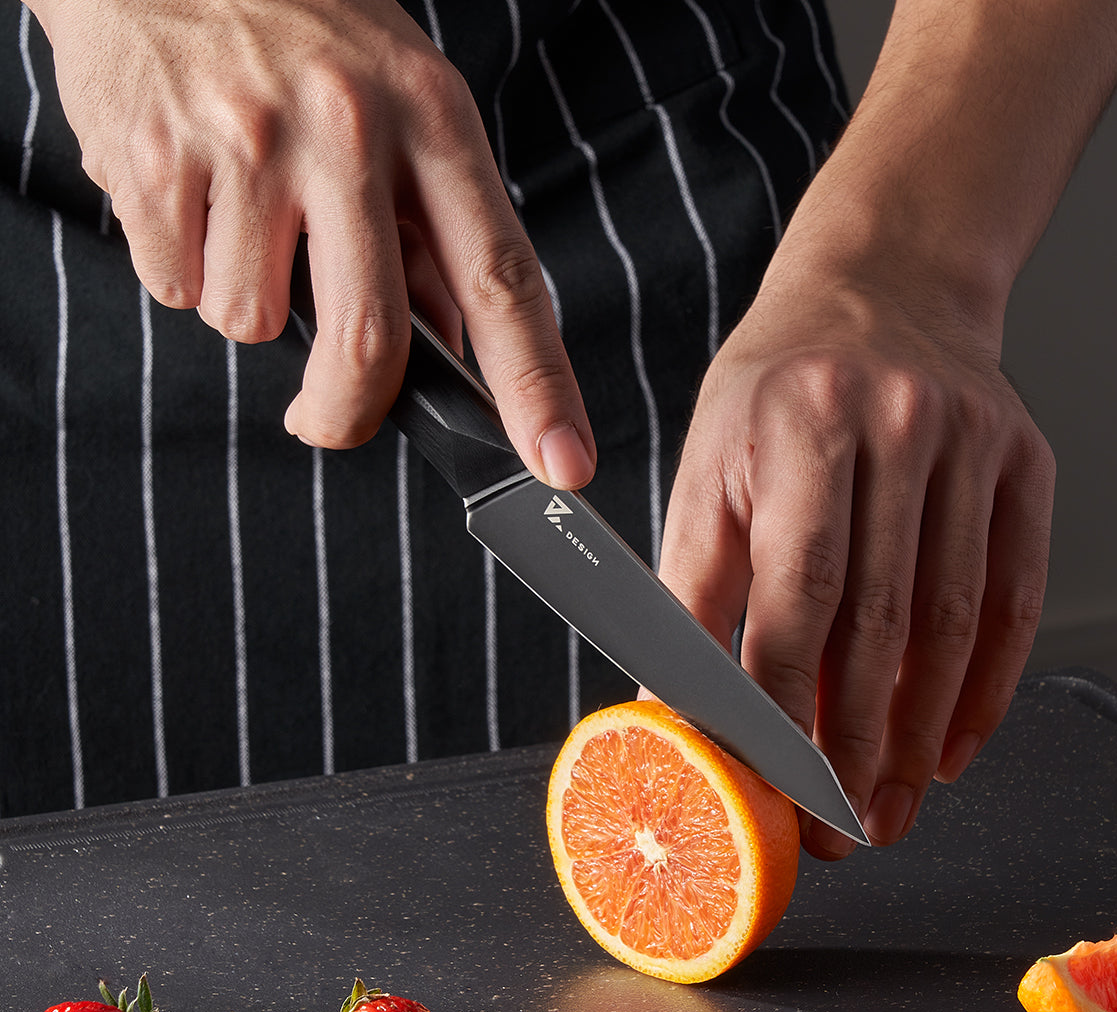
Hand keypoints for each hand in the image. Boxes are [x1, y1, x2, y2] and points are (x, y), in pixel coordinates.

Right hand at [27, 0, 594, 486]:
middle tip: (328, 418)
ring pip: (251, 321)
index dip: (538, 386)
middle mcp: (347, 127)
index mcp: (432, 119)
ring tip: (243, 221)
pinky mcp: (153, 154)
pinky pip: (175, 285)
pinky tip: (192, 199)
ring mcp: (246, 139)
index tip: (563, 463)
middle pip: (370, 341)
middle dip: (346, 412)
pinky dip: (183, 268)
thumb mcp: (401, 104)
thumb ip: (432, 231)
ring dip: (249, 304)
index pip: (503, 280)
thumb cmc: (303, 33)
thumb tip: (449, 346)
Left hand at [657, 259, 1054, 859]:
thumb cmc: (777, 389)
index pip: (792, 596)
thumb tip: (671, 707)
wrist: (879, 289)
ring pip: (954, 621)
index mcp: (799, 424)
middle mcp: (896, 425)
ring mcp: (972, 442)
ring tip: (891, 807)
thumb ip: (690, 587)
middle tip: (837, 829)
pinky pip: (1016, 594)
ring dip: (921, 734)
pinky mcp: (1025, 462)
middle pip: (881, 622)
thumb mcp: (709, 465)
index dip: (781, 706)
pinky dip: (988, 685)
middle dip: (854, 745)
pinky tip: (954, 744)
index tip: (772, 788)